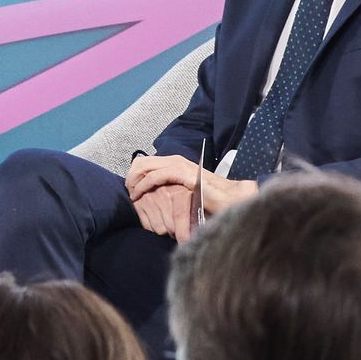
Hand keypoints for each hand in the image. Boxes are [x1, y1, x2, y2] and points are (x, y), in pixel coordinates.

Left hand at [124, 150, 253, 234]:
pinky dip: (144, 185)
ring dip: (134, 181)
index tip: (130, 189)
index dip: (134, 174)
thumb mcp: (186, 191)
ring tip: (132, 195)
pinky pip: (156, 176)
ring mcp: (179, 166)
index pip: (146, 162)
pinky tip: (139, 195)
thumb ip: (172, 189)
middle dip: (131, 176)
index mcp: (176, 163)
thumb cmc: (211, 199)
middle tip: (128, 192)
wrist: (232, 198)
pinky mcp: (183, 174)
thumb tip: (156, 196)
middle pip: (142, 162)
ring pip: (145, 166)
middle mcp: (176, 160)